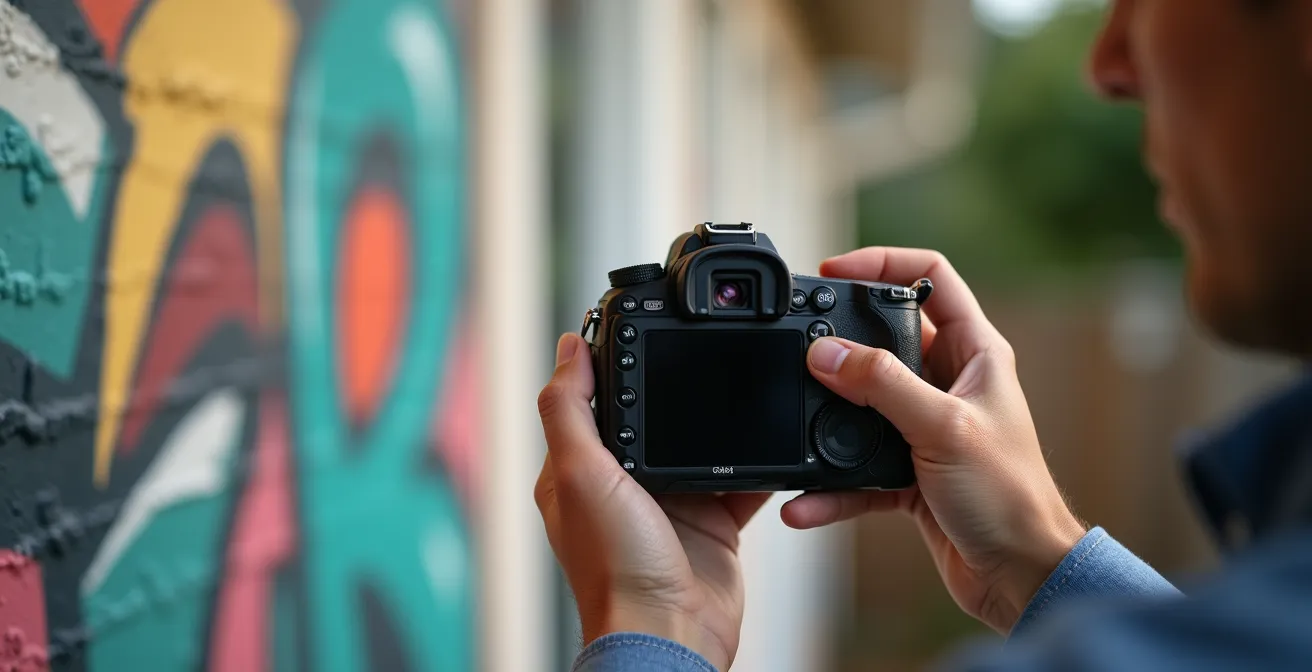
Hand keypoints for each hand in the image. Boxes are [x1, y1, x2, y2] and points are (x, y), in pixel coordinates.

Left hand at [536, 333, 770, 670]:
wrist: (672, 633)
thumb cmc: (616, 568)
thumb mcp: (579, 473)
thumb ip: (570, 409)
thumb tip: (568, 347)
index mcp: (580, 472)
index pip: (594, 401)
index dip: (610, 365)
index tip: (636, 328)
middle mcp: (623, 486)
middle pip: (652, 417)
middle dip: (672, 388)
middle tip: (697, 348)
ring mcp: (671, 504)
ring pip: (699, 444)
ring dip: (716, 423)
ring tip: (736, 386)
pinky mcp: (713, 522)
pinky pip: (740, 479)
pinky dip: (756, 463)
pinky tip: (769, 438)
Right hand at [782, 248, 1087, 633]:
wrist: (1021, 578)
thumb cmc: (1011, 498)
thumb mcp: (942, 427)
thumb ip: (881, 385)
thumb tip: (827, 352)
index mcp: (976, 353)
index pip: (931, 278)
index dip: (883, 263)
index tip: (833, 272)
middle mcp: (950, 383)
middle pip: (884, 339)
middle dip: (840, 343)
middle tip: (801, 344)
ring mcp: (926, 427)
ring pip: (863, 405)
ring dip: (828, 419)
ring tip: (794, 418)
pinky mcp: (908, 472)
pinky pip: (857, 466)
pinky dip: (831, 483)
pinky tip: (806, 499)